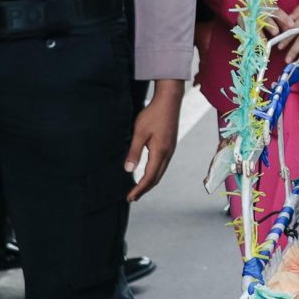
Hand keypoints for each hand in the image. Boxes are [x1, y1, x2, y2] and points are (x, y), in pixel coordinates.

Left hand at [124, 81, 184, 200]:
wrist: (169, 101)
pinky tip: (148, 173)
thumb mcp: (139, 132)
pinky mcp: (170, 145)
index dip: (139, 189)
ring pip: (160, 172)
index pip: (149, 177)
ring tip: (139, 188)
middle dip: (144, 189)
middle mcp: (167, 154)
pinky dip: (154, 173)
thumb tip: (128, 170)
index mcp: (160, 152)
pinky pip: (162, 165)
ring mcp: (170, 150)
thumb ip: (134, 152)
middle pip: (156, 178)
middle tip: (132, 197)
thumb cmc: (153, 115)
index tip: (130, 197)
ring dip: (150, 182)